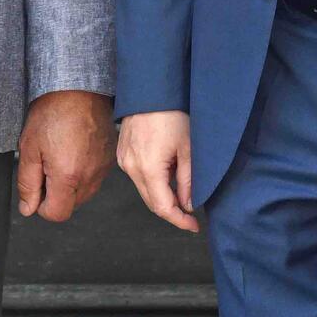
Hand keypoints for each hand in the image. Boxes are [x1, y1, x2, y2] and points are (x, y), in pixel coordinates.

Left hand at [16, 90, 114, 221]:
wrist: (79, 89)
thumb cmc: (54, 111)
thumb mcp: (29, 147)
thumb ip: (27, 182)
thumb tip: (28, 207)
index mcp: (68, 177)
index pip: (56, 214)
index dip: (41, 206)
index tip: (36, 189)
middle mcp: (90, 177)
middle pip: (70, 204)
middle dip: (54, 192)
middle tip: (45, 163)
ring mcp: (102, 170)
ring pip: (82, 192)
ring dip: (68, 182)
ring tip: (59, 152)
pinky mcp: (109, 161)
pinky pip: (93, 177)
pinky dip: (82, 171)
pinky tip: (72, 149)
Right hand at [116, 109, 198, 231]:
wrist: (150, 90)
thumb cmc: (171, 115)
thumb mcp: (188, 150)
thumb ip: (189, 182)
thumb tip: (189, 205)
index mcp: (147, 168)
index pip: (163, 208)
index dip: (180, 221)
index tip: (195, 226)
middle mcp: (130, 167)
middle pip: (151, 202)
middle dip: (172, 211)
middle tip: (191, 215)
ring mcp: (123, 159)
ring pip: (144, 190)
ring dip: (162, 197)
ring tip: (182, 190)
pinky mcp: (121, 152)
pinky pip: (137, 176)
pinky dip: (152, 183)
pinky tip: (166, 175)